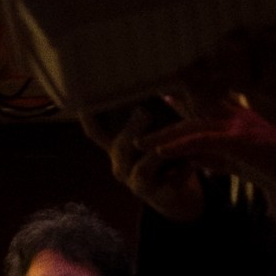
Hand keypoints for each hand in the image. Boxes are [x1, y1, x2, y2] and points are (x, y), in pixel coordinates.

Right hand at [80, 91, 227, 218]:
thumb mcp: (156, 134)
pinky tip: (192, 161)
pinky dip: (181, 170)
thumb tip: (161, 77)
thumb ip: (151, 114)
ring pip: (141, 169)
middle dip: (131, 130)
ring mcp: (137, 185)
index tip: (83, 101)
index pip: (97, 133)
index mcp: (118, 150)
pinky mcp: (159, 197)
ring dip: (158, 152)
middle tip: (144, 112)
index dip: (89, 118)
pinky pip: (168, 183)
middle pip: (120, 149)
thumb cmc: (166, 159)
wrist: (180, 198)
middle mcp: (122, 167)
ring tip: (172, 138)